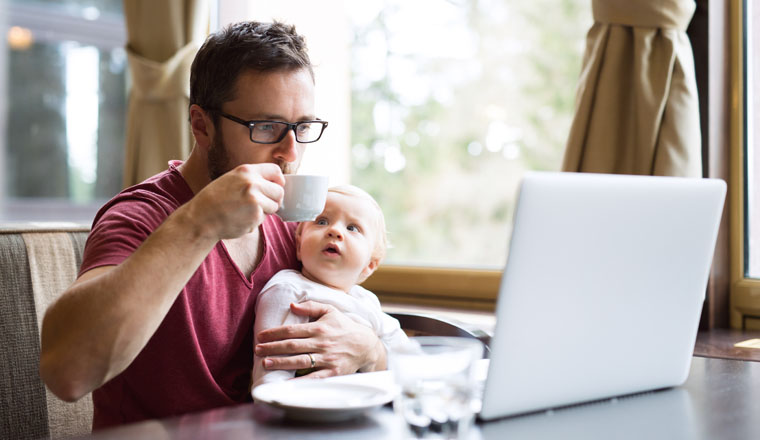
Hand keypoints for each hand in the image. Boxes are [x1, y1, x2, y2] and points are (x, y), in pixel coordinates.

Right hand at [183, 163, 284, 239]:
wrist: (200, 218)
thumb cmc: (215, 200)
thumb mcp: (232, 179)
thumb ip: (252, 179)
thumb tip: (276, 185)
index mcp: (246, 170)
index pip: (276, 171)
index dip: (278, 181)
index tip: (274, 188)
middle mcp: (252, 182)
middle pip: (279, 191)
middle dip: (273, 200)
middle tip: (259, 205)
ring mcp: (255, 199)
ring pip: (275, 206)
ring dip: (265, 211)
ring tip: (246, 211)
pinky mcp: (255, 215)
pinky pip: (264, 218)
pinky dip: (255, 221)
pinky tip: (240, 219)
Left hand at [255, 301, 387, 378]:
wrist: (365, 345)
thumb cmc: (344, 327)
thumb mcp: (330, 311)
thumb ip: (311, 306)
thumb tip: (292, 305)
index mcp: (319, 328)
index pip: (292, 330)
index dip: (274, 333)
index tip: (261, 336)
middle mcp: (321, 343)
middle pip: (292, 345)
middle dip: (273, 348)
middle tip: (257, 349)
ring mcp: (327, 358)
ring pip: (300, 361)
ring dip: (281, 362)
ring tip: (266, 363)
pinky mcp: (332, 372)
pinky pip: (313, 378)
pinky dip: (300, 381)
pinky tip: (286, 383)